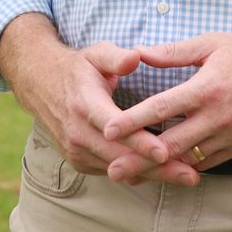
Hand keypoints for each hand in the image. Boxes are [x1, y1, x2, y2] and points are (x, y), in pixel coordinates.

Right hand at [0, 23, 199, 185]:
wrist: (41, 86)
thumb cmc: (78, 68)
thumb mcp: (95, 53)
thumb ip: (116, 57)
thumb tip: (136, 56)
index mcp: (84, 105)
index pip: (116, 128)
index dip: (140, 142)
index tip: (165, 152)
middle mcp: (78, 133)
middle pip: (122, 157)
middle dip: (157, 169)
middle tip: (190, 175)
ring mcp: (77, 151)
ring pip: (119, 169)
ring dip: (152, 175)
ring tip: (185, 178)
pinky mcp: (79, 161)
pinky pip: (111, 170)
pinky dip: (137, 173)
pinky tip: (165, 174)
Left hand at [101, 31, 231, 179]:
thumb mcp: (213, 43)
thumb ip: (174, 52)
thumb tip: (140, 53)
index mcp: (208, 88)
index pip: (162, 108)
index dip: (133, 121)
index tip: (108, 130)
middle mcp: (218, 117)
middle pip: (171, 144)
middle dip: (139, 158)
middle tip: (111, 169)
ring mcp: (230, 135)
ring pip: (188, 160)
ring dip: (159, 170)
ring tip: (131, 176)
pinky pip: (207, 163)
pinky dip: (184, 168)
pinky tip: (165, 171)